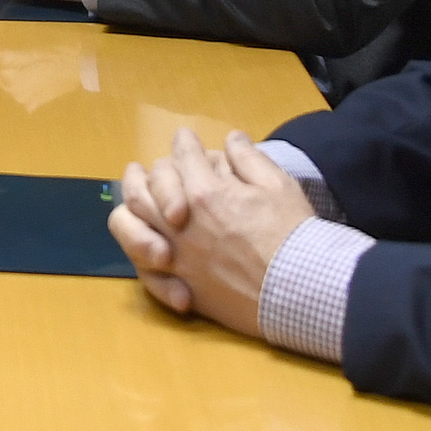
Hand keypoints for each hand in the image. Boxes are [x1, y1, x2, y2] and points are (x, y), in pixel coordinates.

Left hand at [109, 127, 315, 335]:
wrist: (300, 291)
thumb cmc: (293, 236)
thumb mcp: (279, 186)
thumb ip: (249, 159)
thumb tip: (232, 139)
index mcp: (206, 192)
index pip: (183, 155)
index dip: (185, 142)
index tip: (186, 139)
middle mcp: (181, 223)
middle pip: (145, 186)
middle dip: (144, 172)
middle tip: (142, 169)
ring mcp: (176, 255)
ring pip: (132, 223)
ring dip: (129, 205)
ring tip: (133, 198)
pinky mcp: (179, 286)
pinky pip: (144, 270)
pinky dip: (141, 256)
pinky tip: (148, 248)